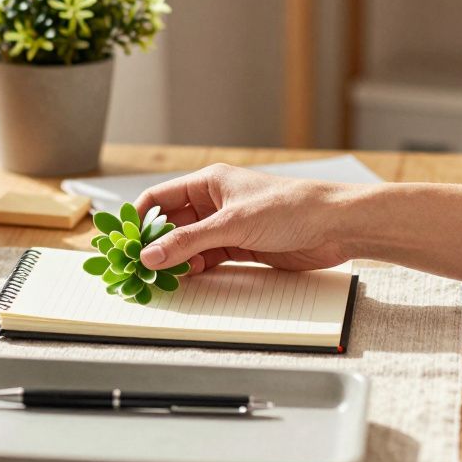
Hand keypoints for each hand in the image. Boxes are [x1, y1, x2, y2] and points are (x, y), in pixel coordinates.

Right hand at [134, 164, 358, 274]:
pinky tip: (187, 279)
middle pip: (172, 225)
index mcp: (209, 182)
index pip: (160, 198)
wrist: (337, 226)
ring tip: (161, 278)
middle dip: (155, 245)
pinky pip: (208, 259)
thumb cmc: (291, 207)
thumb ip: (189, 241)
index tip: (125, 242)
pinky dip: (196, 269)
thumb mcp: (232, 224)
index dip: (140, 219)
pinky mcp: (242, 247)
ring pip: (189, 245)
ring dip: (176, 260)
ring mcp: (227, 226)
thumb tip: (151, 254)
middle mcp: (215, 202)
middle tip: (138, 268)